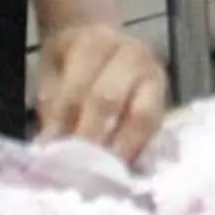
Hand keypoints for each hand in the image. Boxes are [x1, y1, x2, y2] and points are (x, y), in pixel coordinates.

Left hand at [34, 21, 167, 164]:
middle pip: (109, 98)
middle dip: (90, 136)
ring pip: (142, 115)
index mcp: (96, 42)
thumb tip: (48, 148)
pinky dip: (137, 149)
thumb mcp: (53, 75)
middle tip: (74, 167)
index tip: (49, 151)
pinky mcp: (166, 97)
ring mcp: (154, 75)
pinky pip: (154, 128)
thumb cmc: (71, 63)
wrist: (100, 44)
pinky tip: (121, 166)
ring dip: (120, 147)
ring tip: (102, 172)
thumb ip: (52, 108)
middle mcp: (131, 53)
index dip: (63, 120)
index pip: (78, 85)